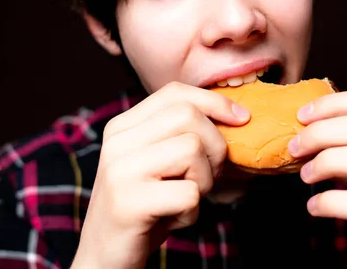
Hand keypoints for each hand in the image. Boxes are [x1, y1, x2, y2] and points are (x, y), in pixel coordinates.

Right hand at [72, 81, 249, 268]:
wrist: (105, 258)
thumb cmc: (145, 208)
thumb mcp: (159, 164)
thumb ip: (181, 135)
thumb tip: (237, 114)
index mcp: (123, 127)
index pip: (175, 93)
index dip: (215, 101)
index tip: (241, 118)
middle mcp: (117, 142)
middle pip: (189, 116)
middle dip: (214, 146)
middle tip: (206, 176)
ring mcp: (119, 171)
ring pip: (193, 149)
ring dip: (204, 181)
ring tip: (185, 199)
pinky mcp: (128, 203)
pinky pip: (189, 193)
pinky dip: (193, 211)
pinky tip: (173, 219)